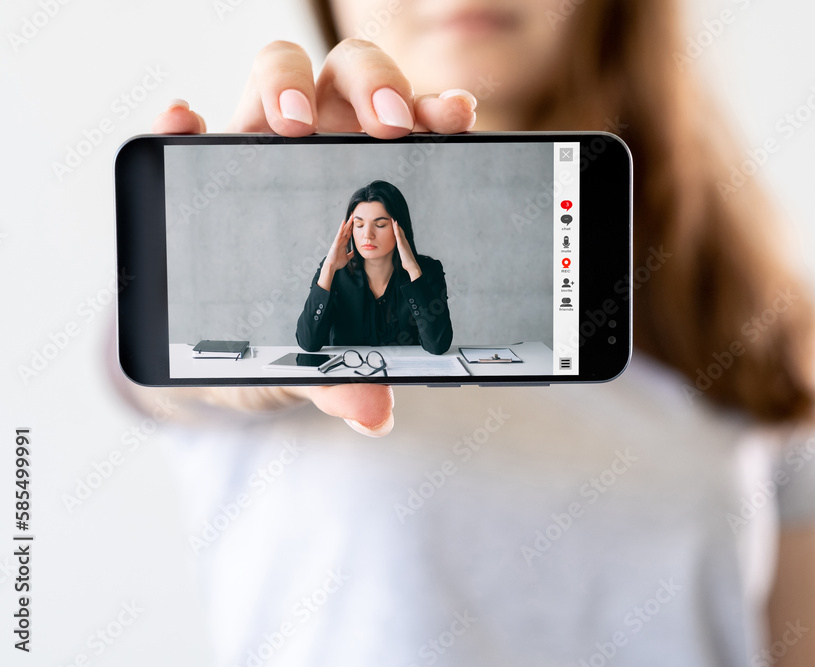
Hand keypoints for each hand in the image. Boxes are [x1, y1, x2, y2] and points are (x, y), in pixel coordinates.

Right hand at [148, 39, 477, 434]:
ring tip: (291, 123)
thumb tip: (374, 414)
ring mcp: (259, 147)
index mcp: (370, 186)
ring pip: (281, 74)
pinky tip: (185, 125)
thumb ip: (345, 378)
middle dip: (376, 89)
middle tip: (386, 127)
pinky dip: (185, 121)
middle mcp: (323, 151)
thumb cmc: (291, 339)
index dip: (434, 111)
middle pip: (354, 80)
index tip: (453, 119)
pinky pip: (187, 128)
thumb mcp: (322, 362)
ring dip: (290, 85)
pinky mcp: (197, 164)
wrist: (223, 350)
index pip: (411, 127)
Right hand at [317, 219, 353, 289]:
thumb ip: (351, 253)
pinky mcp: (336, 242)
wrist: (332, 267)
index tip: (356, 223)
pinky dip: (341, 228)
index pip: (349, 234)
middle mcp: (341, 241)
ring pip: (344, 230)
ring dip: (347, 223)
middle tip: (354, 216)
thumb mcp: (347, 257)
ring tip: (351, 217)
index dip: (353, 228)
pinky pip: (339, 233)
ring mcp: (338, 241)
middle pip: (347, 230)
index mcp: (343, 244)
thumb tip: (356, 251)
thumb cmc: (337, 263)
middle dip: (350, 223)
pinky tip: (344, 222)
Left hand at [392, 219, 421, 280]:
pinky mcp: (402, 244)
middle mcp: (404, 241)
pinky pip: (398, 235)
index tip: (394, 223)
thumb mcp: (403, 255)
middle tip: (393, 218)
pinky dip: (397, 229)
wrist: (412, 266)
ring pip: (399, 231)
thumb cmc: (407, 262)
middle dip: (396, 225)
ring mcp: (403, 242)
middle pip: (400, 231)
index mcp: (404, 244)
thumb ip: (401, 252)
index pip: (400, 234)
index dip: (397, 229)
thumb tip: (400, 254)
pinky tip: (395, 224)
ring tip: (393, 218)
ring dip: (396, 224)